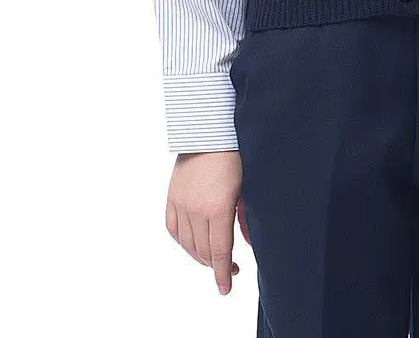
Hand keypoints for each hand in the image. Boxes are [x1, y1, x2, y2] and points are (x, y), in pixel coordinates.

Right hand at [165, 151, 250, 295]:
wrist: (210, 130)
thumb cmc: (234, 155)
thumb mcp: (246, 187)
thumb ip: (245, 217)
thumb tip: (247, 242)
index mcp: (218, 209)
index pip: (220, 252)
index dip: (222, 273)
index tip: (225, 288)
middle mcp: (196, 210)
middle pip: (204, 251)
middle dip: (215, 265)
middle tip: (228, 267)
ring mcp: (181, 204)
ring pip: (187, 243)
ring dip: (200, 255)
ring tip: (212, 257)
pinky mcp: (172, 197)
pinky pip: (173, 229)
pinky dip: (182, 241)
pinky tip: (192, 244)